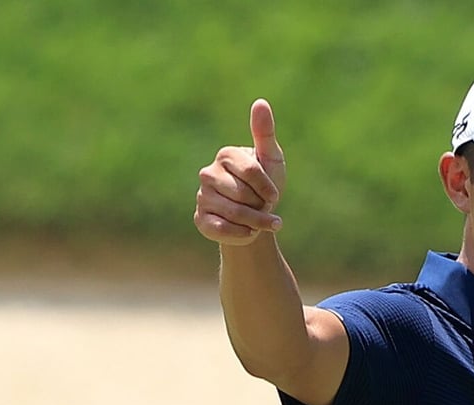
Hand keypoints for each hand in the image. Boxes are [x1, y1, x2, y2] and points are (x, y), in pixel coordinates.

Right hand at [194, 99, 287, 244]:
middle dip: (261, 206)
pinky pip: (221, 229)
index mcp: (226, 155)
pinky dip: (241, 234)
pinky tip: (249, 232)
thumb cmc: (265, 185)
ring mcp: (201, 196)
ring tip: (262, 223)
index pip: (252, 172)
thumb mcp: (271, 159)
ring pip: (234, 213)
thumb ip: (265, 133)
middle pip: (243, 194)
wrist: (254, 218)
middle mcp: (208, 173)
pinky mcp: (200, 219)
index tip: (274, 195)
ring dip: (256, 222)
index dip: (268, 188)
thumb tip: (260, 102)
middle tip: (263, 207)